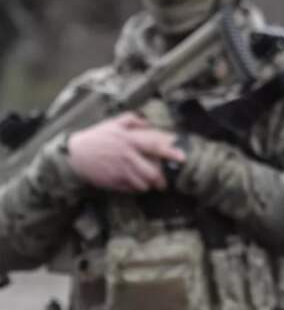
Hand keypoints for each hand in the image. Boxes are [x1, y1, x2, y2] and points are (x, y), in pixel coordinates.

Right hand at [67, 113, 185, 192]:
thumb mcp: (113, 123)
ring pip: (143, 184)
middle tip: (163, 181)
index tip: (183, 158)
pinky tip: (133, 184)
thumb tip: (149, 124)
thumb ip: (133, 120)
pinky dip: (136, 189)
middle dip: (161, 180)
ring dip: (148, 185)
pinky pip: (131, 189)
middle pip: (152, 173)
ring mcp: (120, 171)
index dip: (171, 153)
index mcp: (129, 141)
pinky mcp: (113, 182)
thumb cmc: (96, 137)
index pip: (155, 147)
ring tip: (149, 184)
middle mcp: (127, 157)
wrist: (73, 154)